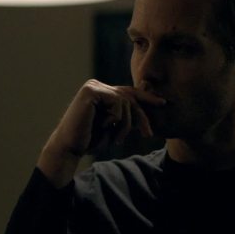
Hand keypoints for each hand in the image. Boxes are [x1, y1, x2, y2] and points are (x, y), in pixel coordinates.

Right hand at [37, 80, 165, 186]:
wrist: (70, 148)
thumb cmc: (91, 140)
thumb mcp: (116, 127)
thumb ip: (129, 114)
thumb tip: (149, 101)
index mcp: (102, 92)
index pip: (129, 92)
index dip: (147, 98)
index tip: (163, 103)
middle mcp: (97, 86)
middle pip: (131, 96)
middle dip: (141, 117)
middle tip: (147, 134)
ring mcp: (93, 87)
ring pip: (126, 101)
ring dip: (126, 124)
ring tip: (116, 137)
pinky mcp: (90, 92)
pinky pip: (117, 103)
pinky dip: (115, 119)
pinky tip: (104, 126)